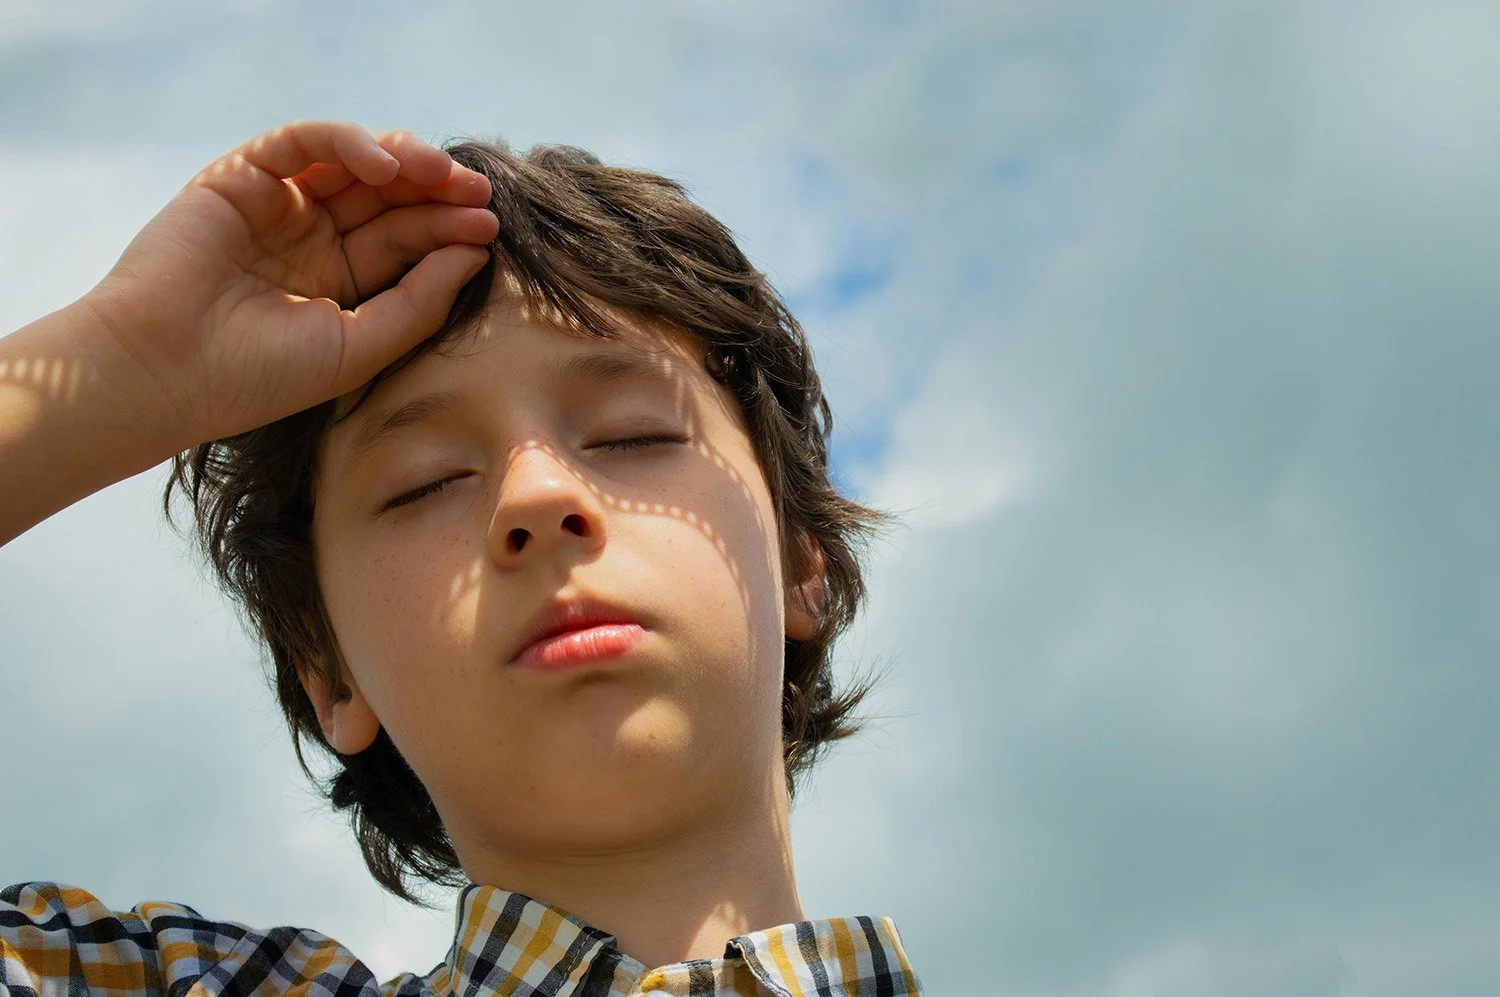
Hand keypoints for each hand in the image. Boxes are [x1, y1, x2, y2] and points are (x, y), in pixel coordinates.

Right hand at [83, 120, 498, 450]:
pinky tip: (384, 166)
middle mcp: (311, 239)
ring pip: (352, 163)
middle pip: (388, 199)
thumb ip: (419, 303)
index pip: (405, 242)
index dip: (447, 230)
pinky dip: (346, 143)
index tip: (489, 229)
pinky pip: (303, 143)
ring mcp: (278, 206)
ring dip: (402, 159)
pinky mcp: (241, 177)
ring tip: (440, 172)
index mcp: (339, 281)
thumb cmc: (261, 375)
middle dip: (436, 190)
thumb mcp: (360, 345)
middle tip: (478, 192)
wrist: (167, 372)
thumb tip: (474, 252)